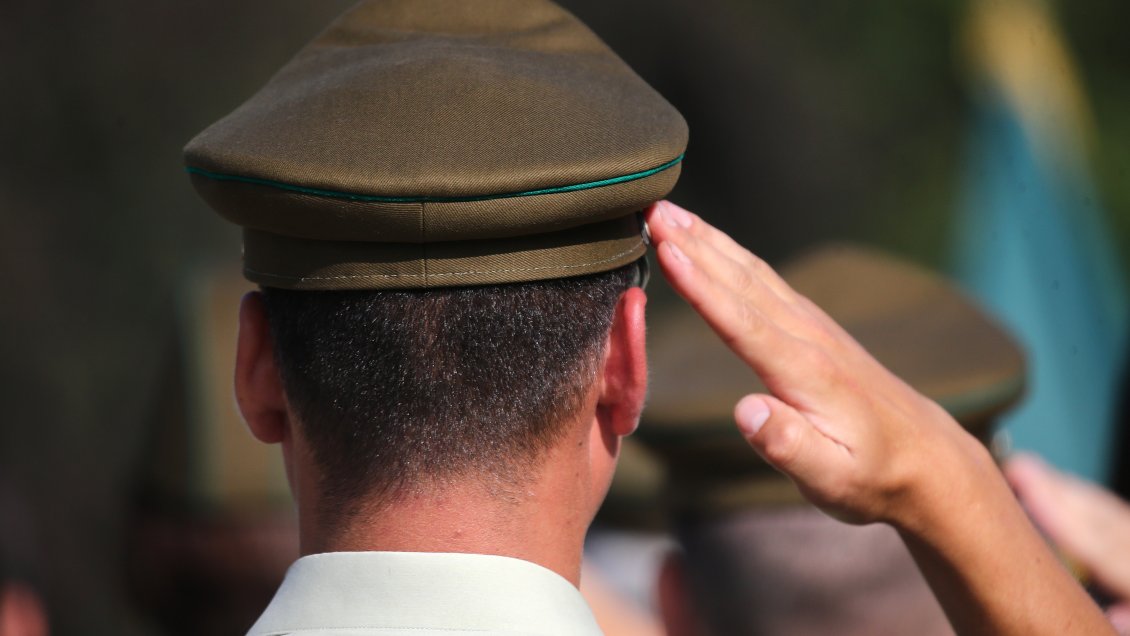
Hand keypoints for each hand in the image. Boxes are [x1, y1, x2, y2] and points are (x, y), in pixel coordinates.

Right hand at [644, 199, 1113, 633]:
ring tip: (670, 212)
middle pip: (742, 281)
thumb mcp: (833, 479)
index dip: (701, 285)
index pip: (742, 321)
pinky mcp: (814, 329)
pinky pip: (764, 281)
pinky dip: (731, 256)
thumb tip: (745, 410)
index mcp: (806, 373)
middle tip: (651, 207)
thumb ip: (787, 445)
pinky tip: (714, 245)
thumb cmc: (874, 476)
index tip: (667, 248)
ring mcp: (813, 328)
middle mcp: (808, 339)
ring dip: (709, 240)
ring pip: (753, 273)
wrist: (928, 459)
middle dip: (695, 243)